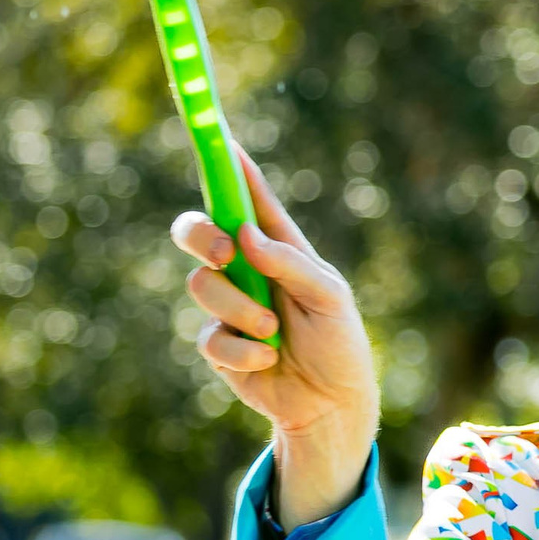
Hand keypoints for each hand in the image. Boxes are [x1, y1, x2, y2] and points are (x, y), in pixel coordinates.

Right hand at [171, 144, 377, 525]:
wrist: (331, 405)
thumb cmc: (340, 343)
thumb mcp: (330, 298)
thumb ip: (291, 264)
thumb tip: (246, 234)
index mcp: (278, 246)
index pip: (245, 195)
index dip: (226, 164)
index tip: (214, 134)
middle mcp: (246, 269)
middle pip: (198, 230)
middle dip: (201, 235)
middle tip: (227, 254)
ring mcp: (228, 306)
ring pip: (201, 285)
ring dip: (240, 309)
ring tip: (273, 332)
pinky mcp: (219, 345)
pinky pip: (210, 336)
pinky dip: (242, 351)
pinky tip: (267, 361)